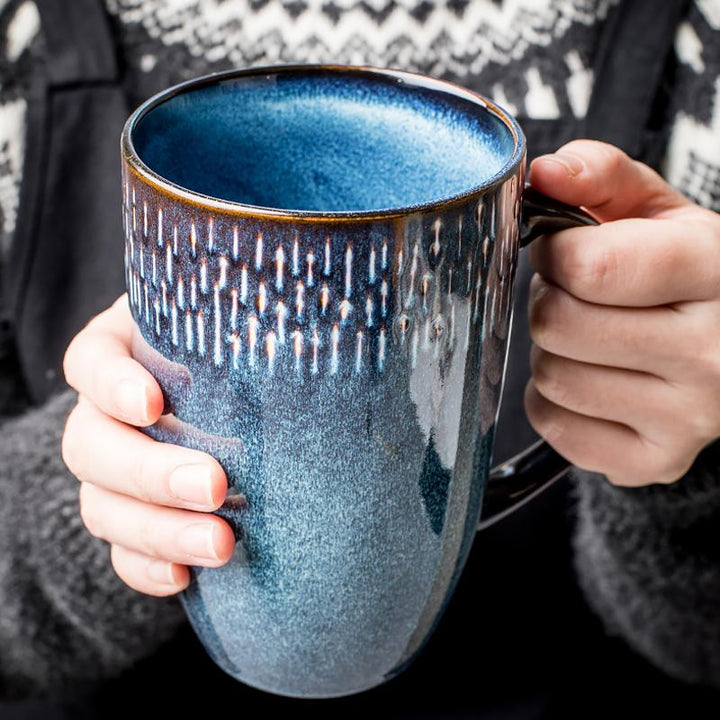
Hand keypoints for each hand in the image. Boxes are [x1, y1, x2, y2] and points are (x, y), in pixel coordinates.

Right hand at [62, 294, 234, 595]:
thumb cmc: (247, 349)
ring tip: (219, 544)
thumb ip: (256, 328)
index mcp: (125, 353)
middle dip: (150, 472)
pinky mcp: (132, 517)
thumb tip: (312, 328)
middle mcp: (107, 413)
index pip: (92, 361)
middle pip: (91, 445)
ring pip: (101, 506)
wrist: (252, 401)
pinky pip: (121, 550)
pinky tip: (186, 576)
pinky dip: (147, 567)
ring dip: (157, 531)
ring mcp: (113, 470)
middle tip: (215, 485)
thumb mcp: (245, 328)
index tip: (152, 403)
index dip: (111, 385)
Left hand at [525, 140, 719, 486]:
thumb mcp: (655, 209)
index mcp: (716, 273)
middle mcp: (713, 353)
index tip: (563, 251)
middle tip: (574, 296)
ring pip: (552, 377)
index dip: (555, 254)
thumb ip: (600, 175)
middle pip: (559, 325)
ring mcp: (689, 418)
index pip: (592, 269)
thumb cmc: (682, 272)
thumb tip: (543, 174)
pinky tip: (590, 377)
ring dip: (551, 350)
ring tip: (587, 336)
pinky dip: (553, 399)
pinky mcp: (656, 460)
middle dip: (549, 301)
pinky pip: (555, 424)